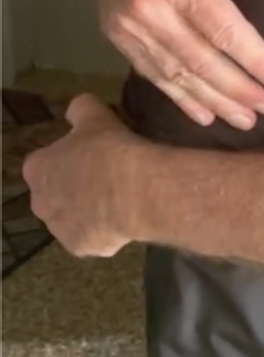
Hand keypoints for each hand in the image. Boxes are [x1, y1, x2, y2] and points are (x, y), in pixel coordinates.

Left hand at [23, 95, 138, 257]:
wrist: (133, 190)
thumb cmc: (109, 149)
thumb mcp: (95, 115)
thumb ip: (80, 109)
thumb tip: (76, 108)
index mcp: (37, 169)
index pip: (44, 162)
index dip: (68, 157)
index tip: (89, 154)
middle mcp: (40, 203)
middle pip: (54, 194)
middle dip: (73, 187)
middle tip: (103, 176)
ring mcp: (59, 230)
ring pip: (72, 218)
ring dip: (87, 210)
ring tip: (117, 197)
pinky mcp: (82, 248)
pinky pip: (91, 237)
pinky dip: (103, 229)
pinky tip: (123, 216)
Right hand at [92, 0, 263, 124]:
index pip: (223, 30)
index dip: (255, 59)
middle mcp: (149, 10)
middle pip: (201, 61)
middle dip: (238, 90)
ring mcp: (129, 27)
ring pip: (177, 74)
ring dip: (213, 101)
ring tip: (245, 120)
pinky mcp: (117, 36)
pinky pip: (152, 73)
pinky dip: (179, 97)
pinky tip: (204, 115)